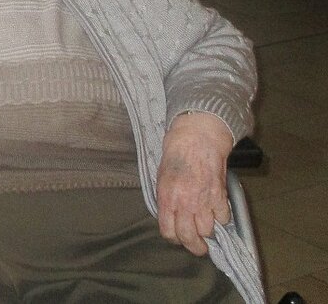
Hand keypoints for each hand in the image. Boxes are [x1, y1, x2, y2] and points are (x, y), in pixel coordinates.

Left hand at [156, 111, 234, 255]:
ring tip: (206, 225)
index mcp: (167, 197)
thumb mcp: (162, 176)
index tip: (178, 236)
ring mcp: (204, 200)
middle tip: (198, 246)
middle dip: (194, 246)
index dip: (173, 237)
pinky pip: (223, 217)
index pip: (168, 231)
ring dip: (208, 230)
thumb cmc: (176, 153)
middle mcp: (185, 203)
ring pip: (208, 230)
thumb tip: (169, 215)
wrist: (197, 137)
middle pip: (190, 237)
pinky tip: (217, 210)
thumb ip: (166, 198)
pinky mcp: (220, 196)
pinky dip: (221, 217)